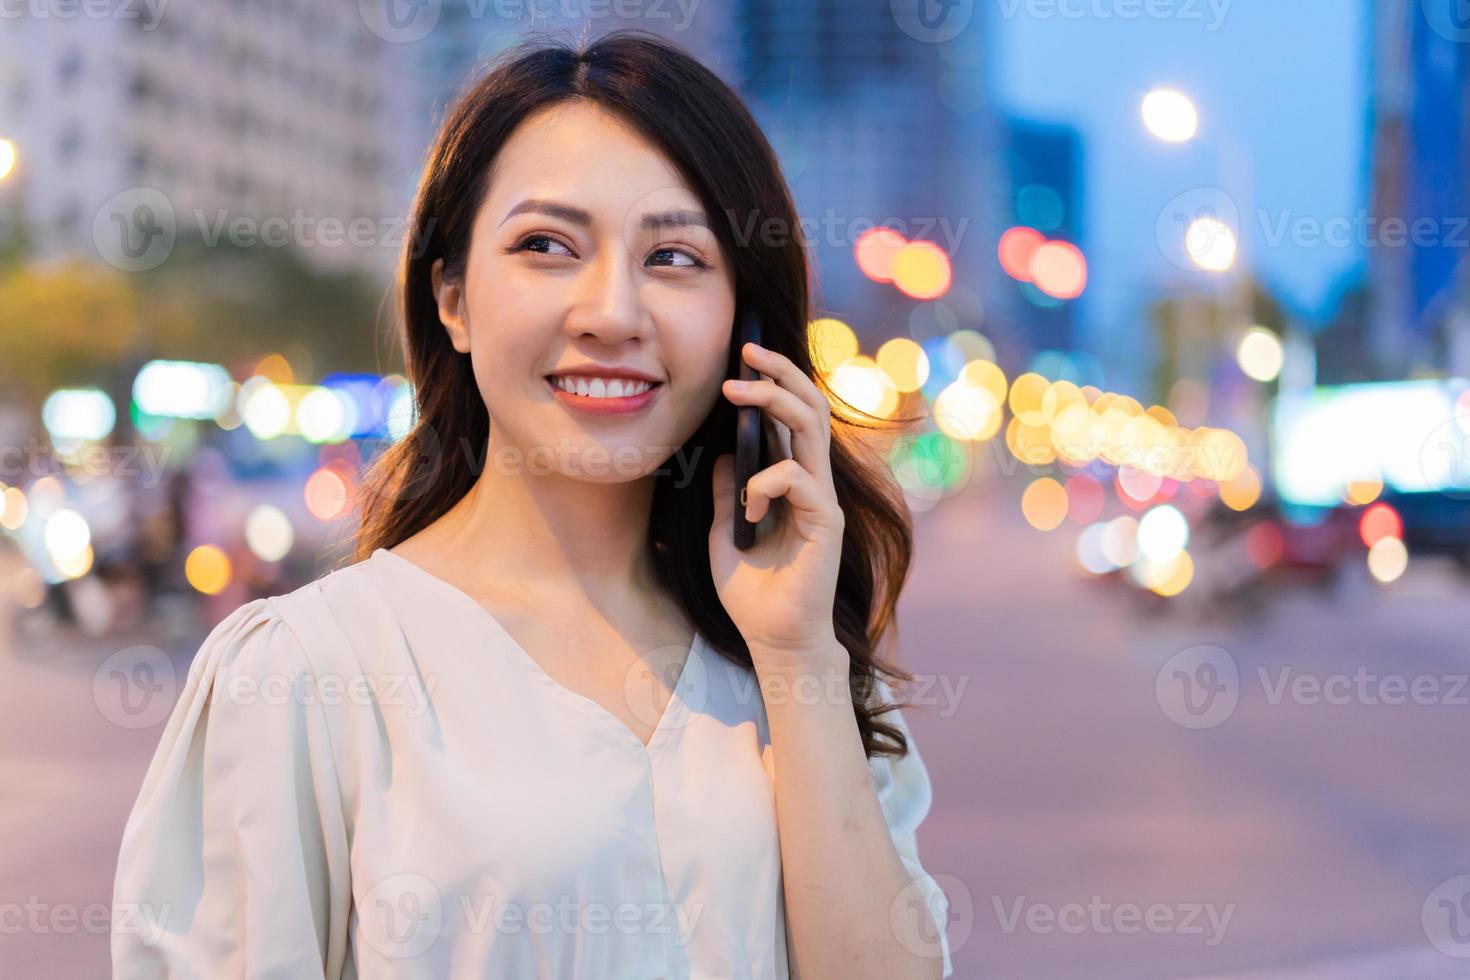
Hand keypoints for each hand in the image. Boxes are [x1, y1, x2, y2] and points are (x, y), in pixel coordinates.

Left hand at [709, 342, 847, 671]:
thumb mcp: (722, 531)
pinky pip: (798, 481)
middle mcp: (813, 483)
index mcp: (792, 481)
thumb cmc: (751, 593)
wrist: (774, 640)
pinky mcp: (825, 524)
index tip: (742, 358)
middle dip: (779, 372)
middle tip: (746, 351)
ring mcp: (823, 501)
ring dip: (775, 401)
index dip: (773, 382)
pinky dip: (766, 484)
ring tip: (739, 391)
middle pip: (809, 408)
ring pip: (810, 430)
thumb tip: (724, 451)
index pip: (792, 417)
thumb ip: (727, 490)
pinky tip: (749, 508)